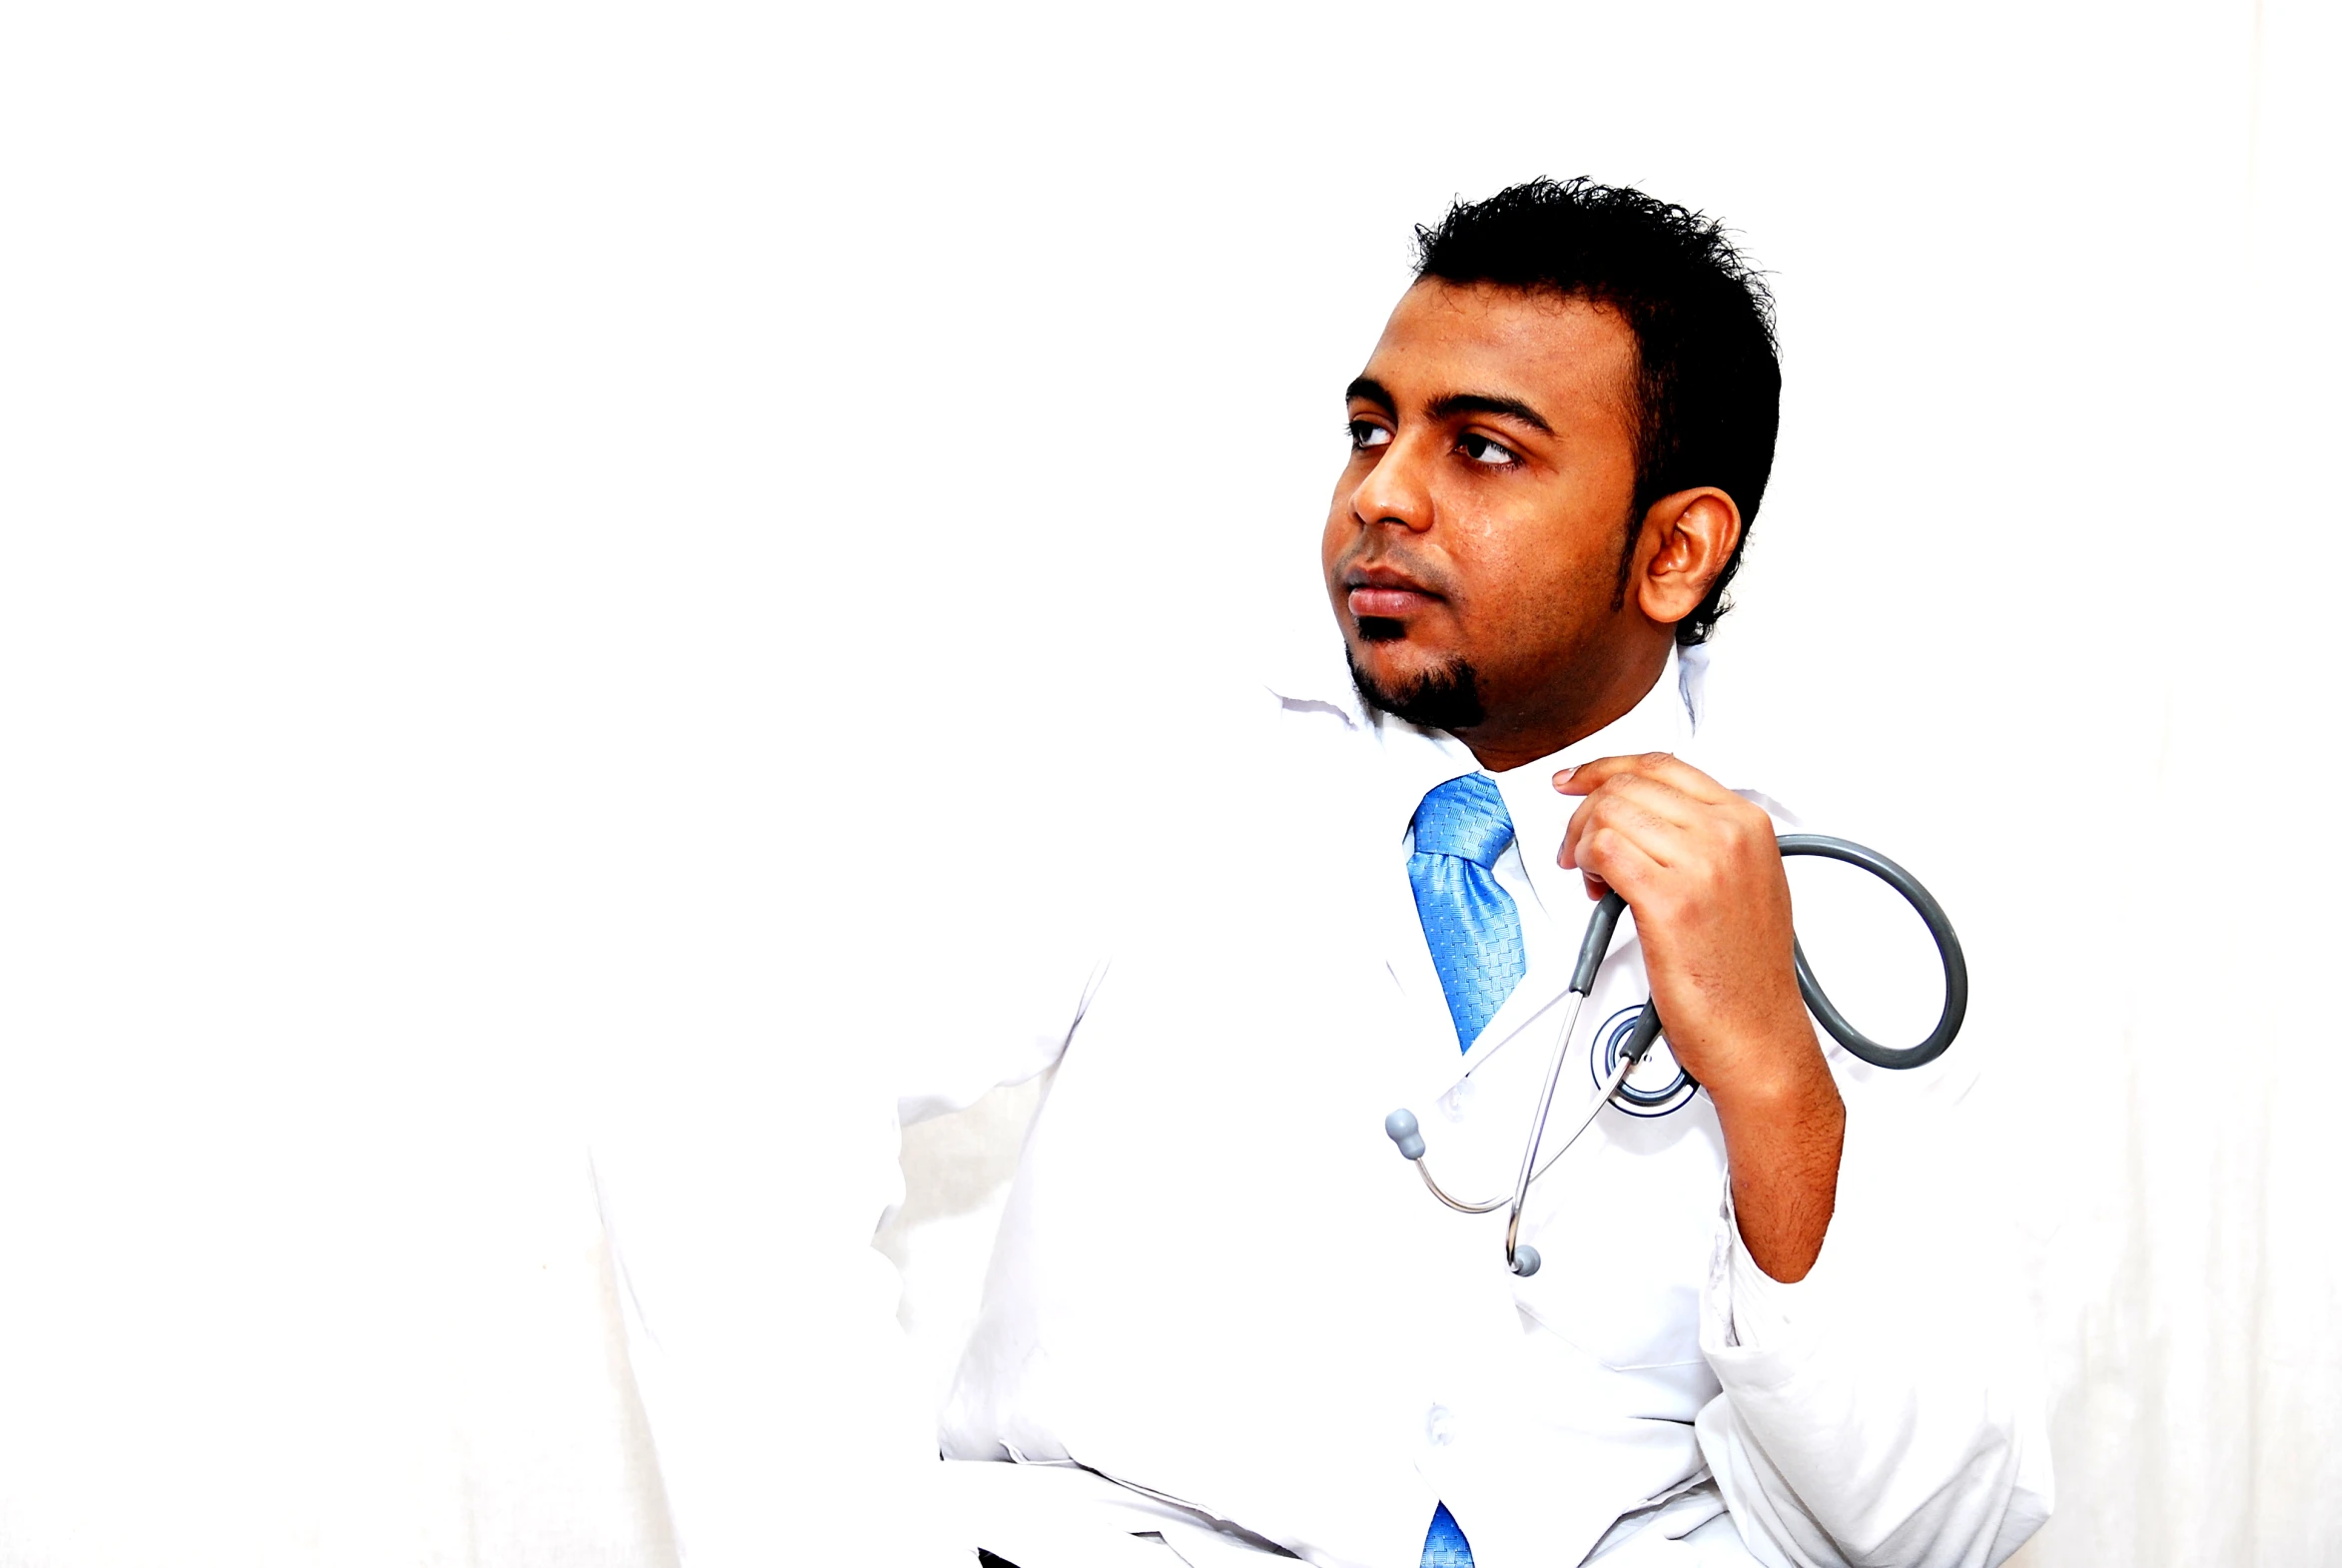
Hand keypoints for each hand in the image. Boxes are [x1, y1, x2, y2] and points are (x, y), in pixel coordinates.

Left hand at [1556, 751, 1842, 1279]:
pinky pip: (1602, 850)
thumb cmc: (1747, 977)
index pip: (1663, 765)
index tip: (1580, 779)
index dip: (1609, 767)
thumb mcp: (1746, 886)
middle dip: (1587, 809)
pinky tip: (1595, 889)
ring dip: (1581, 840)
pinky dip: (1584, 863)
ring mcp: (1702, 865)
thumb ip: (1704, 842)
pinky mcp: (1669, 901)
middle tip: (1575, 844)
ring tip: (1589, 875)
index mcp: (1749, 826)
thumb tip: (1643, 823)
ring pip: (1609, 813)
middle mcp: (1729, 837)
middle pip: (1629, 784)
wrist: (1757, 1038)